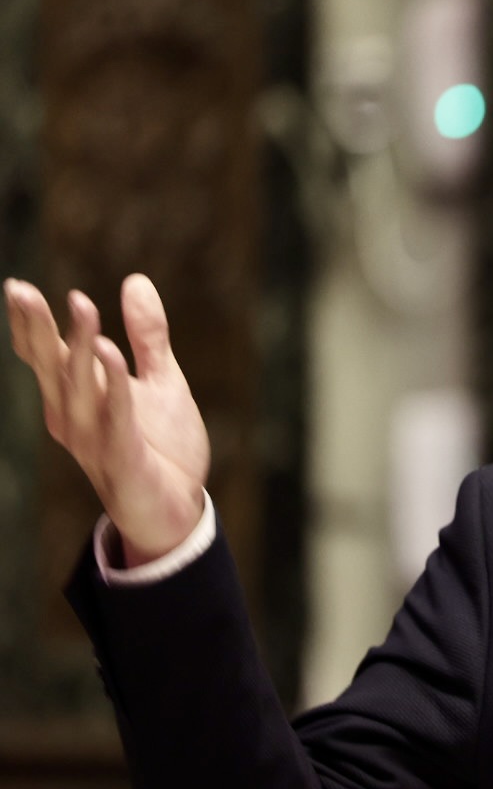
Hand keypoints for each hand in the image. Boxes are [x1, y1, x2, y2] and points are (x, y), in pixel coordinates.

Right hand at [5, 274, 209, 565]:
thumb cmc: (161, 446)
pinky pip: (115, 419)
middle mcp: (75, 418)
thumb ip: (147, 336)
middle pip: (51, 368)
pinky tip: (109, 353)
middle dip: (37, 330)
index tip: (18, 287)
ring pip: (80, 389)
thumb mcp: (159, 380)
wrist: (178, 507)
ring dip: (78, 348)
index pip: (46, 356)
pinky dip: (113, 387)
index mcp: (78, 398)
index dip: (31, 325)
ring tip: (81, 305)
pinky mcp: (124, 460)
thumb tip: (135, 281)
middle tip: (22, 290)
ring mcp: (95, 441)